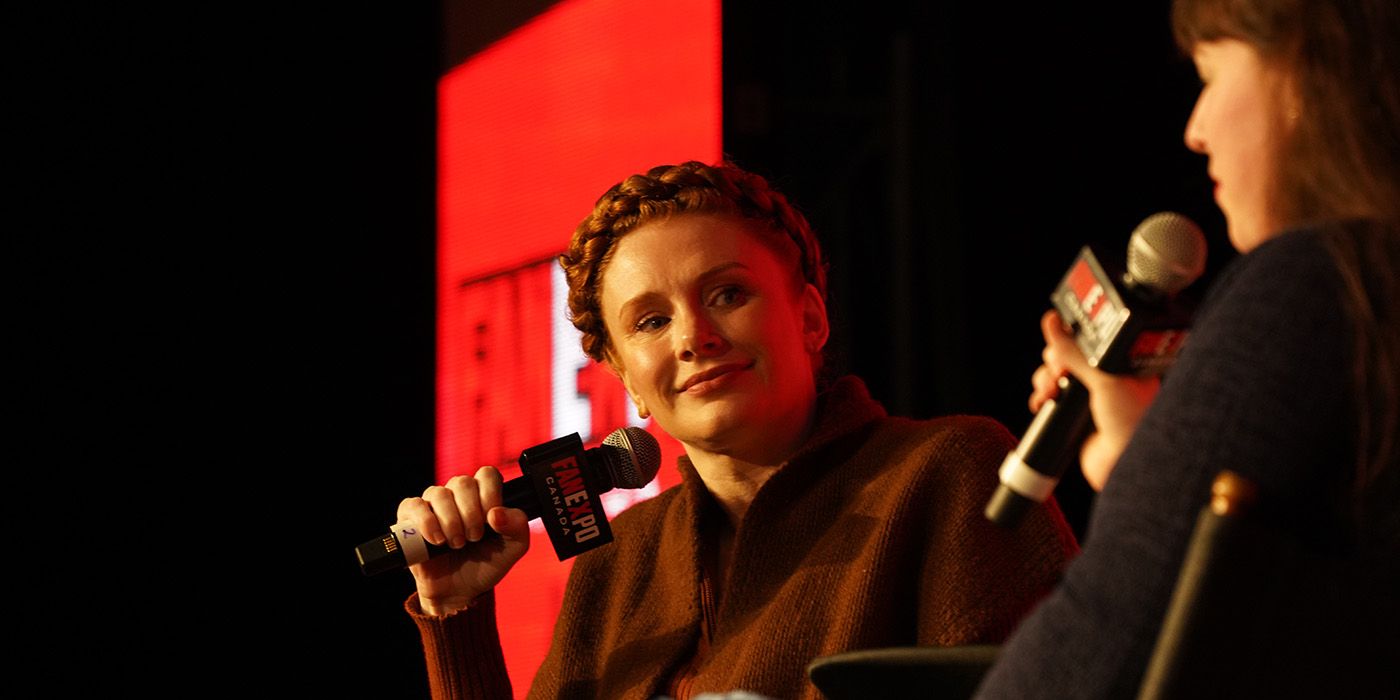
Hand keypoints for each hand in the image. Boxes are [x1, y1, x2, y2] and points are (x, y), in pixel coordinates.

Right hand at [395, 466, 530, 615]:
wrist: (459, 591)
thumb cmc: (485, 564)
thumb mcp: (513, 548)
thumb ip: (518, 526)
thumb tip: (498, 513)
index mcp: (483, 494)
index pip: (487, 474)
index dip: (490, 495)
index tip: (492, 522)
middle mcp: (457, 494)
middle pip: (462, 482)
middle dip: (471, 514)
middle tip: (474, 538)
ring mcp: (432, 504)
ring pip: (439, 494)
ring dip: (451, 522)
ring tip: (457, 544)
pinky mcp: (410, 518)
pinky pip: (414, 505)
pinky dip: (427, 523)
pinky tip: (437, 540)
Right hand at [1029, 310, 1159, 489]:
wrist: (1126, 464)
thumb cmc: (1132, 422)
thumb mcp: (1103, 378)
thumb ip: (1075, 352)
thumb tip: (1052, 322)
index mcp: (1122, 360)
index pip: (1089, 336)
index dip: (1070, 336)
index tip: (1059, 341)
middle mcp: (1107, 375)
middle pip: (1067, 353)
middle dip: (1054, 361)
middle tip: (1059, 372)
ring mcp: (1091, 396)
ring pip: (1056, 374)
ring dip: (1045, 379)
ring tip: (1049, 391)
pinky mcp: (1076, 414)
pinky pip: (1051, 397)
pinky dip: (1042, 397)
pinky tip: (1043, 402)